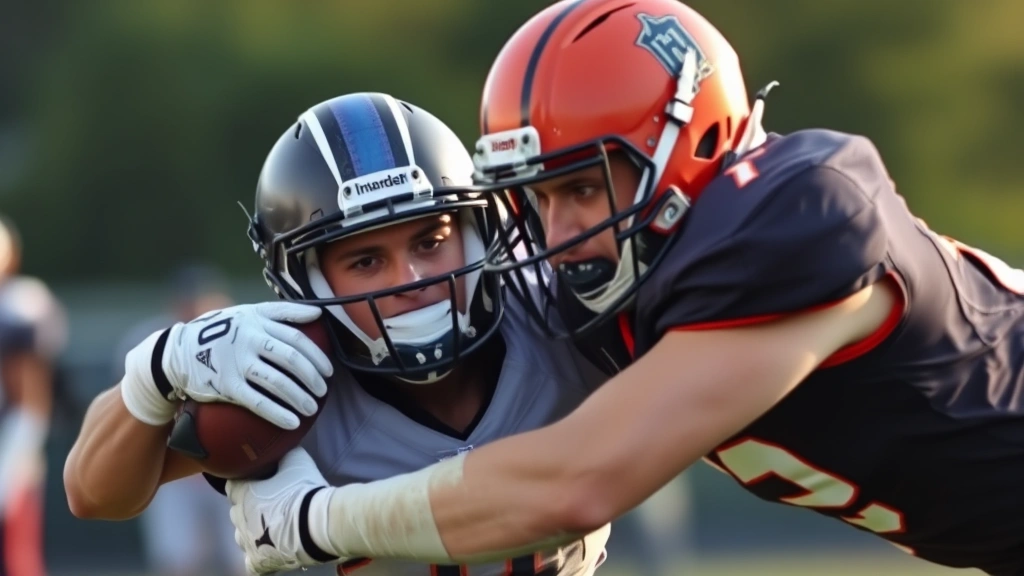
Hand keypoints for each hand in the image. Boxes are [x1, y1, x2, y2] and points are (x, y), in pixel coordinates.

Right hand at [121, 302, 333, 428]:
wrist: (177, 352)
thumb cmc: (220, 331)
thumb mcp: (247, 313)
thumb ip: (280, 313)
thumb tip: (317, 314)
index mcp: (257, 321)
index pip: (296, 336)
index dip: (316, 355)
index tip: (329, 370)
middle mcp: (248, 339)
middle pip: (291, 359)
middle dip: (313, 377)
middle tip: (323, 390)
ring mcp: (237, 363)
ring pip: (278, 382)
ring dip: (300, 397)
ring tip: (312, 409)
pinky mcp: (226, 385)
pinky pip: (258, 402)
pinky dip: (279, 413)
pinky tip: (293, 423)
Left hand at [226, 448, 338, 574]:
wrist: (317, 524)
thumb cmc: (305, 490)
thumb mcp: (296, 460)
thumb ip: (283, 454)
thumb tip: (281, 447)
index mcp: (243, 494)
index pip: (232, 486)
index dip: (246, 483)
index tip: (260, 482)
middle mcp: (239, 519)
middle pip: (236, 511)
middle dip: (249, 507)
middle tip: (271, 503)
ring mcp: (247, 542)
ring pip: (241, 536)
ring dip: (252, 531)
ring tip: (272, 528)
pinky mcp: (259, 562)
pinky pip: (251, 563)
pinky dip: (259, 557)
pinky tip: (271, 551)